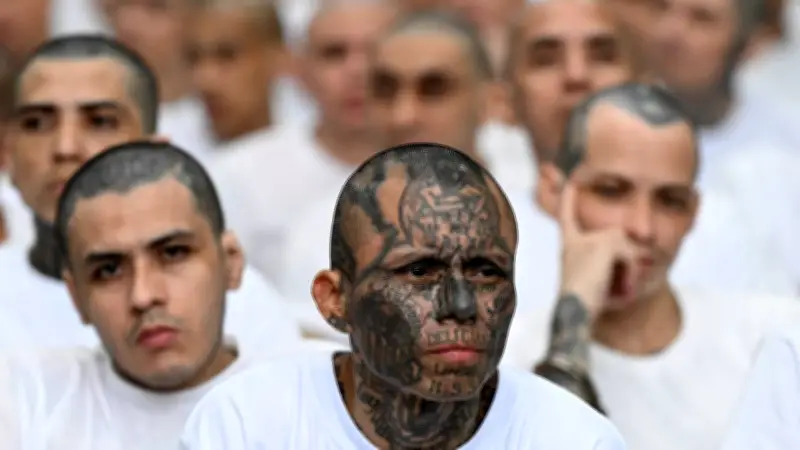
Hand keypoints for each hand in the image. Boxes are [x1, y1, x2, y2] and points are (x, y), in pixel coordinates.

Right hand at [558, 181, 638, 318]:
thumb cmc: (588, 304)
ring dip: (631, 272)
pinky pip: (633, 256)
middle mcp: (577, 239)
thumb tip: (647, 252)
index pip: (568, 216)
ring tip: (617, 293)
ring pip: (629, 247)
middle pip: (618, 239)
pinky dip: (631, 275)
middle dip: (628, 264)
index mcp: (569, 246)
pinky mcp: (606, 244)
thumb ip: (618, 264)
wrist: (575, 311)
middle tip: (618, 291)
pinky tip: (620, 290)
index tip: (571, 183)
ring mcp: (592, 238)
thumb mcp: (601, 281)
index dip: (569, 199)